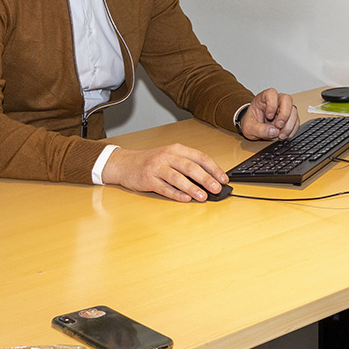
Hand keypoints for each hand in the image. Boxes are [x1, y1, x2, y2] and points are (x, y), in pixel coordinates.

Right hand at [101, 144, 227, 201]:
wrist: (125, 163)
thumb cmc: (151, 161)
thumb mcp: (170, 157)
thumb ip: (187, 165)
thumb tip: (209, 180)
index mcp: (176, 149)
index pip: (200, 157)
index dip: (214, 168)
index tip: (223, 178)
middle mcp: (167, 156)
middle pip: (190, 167)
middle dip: (206, 179)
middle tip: (217, 188)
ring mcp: (156, 167)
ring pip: (178, 178)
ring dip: (192, 188)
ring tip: (203, 196)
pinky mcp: (147, 179)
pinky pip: (164, 188)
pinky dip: (176, 194)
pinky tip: (186, 199)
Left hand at [240, 88, 299, 140]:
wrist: (253, 128)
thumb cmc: (250, 123)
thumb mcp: (249, 128)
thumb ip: (259, 129)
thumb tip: (273, 131)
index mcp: (263, 98)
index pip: (271, 93)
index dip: (272, 104)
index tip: (269, 116)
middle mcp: (276, 101)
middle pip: (287, 99)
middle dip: (284, 114)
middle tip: (279, 126)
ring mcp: (284, 108)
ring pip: (293, 111)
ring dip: (289, 125)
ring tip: (281, 135)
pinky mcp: (290, 117)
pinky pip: (296, 121)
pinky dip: (293, 129)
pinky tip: (286, 135)